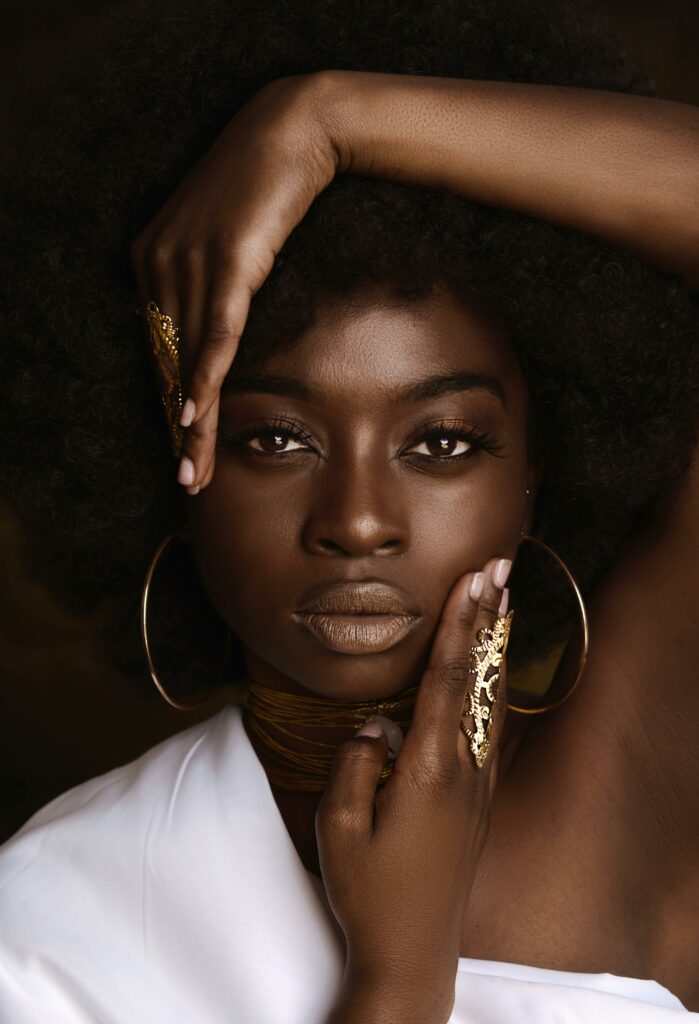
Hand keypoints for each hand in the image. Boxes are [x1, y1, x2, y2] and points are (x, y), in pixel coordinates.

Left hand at [130, 72, 338, 492]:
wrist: (294, 129)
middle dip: (178, 429)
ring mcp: (190, 261)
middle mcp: (159, 262)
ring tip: (195, 472)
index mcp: (152, 259)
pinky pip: (215, 335)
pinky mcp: (228, 262)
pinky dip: (205, 381)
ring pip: (188, 362)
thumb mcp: (230, 239)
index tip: (181, 446)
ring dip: (192, 424)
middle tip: (187, 479)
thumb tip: (219, 329)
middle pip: (167, 366)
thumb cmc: (267, 183)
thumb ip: (213, 282)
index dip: (171, 403)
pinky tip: (195, 420)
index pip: (160, 350)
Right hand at [316, 556, 511, 1021]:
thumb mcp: (339, 827)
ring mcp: (478, 786)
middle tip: (501, 569)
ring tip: (502, 604)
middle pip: (481, 678)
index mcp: (431, 768)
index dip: (460, 623)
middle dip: (489, 619)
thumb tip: (373, 727)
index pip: (448, 678)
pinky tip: (490, 673)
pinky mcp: (478, 802)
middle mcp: (465, 769)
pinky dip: (491, 684)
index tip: (473, 579)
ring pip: (491, 700)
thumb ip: (355, 763)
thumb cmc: (370, 891)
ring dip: (494, 646)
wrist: (413, 952)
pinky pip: (489, 726)